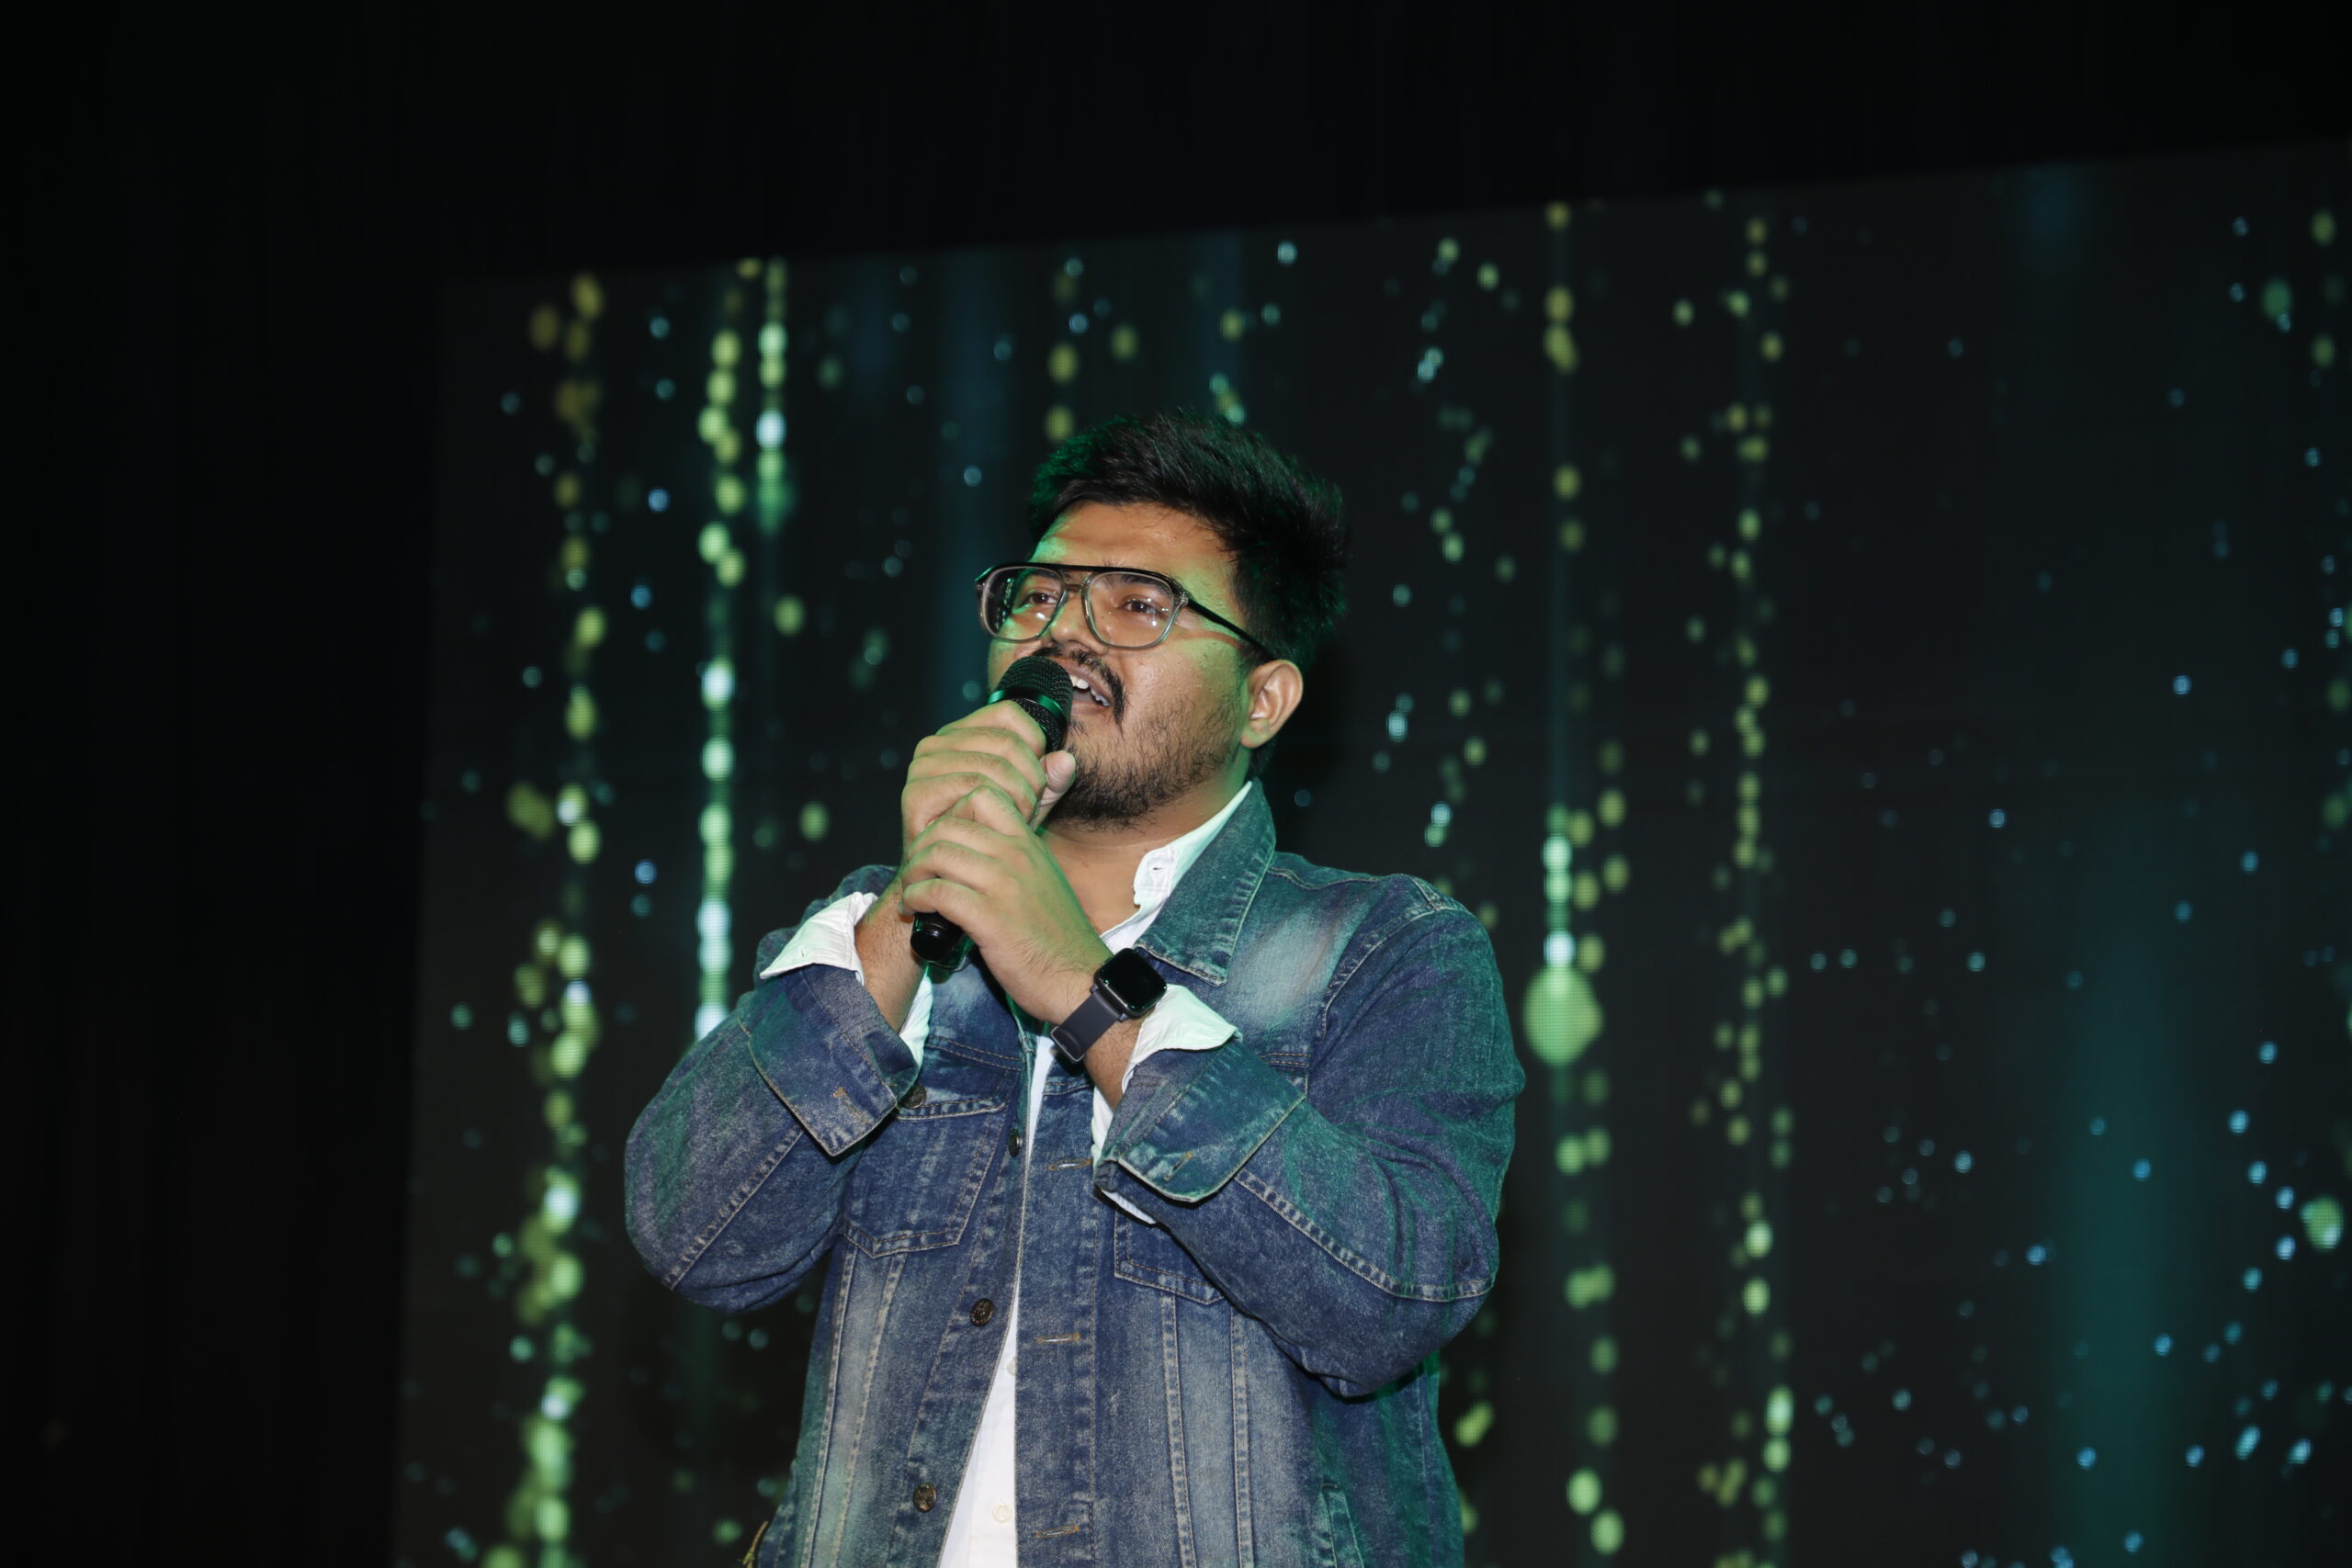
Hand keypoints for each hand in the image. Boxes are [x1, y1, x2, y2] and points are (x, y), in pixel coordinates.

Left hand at [892, 781, 1107, 1024]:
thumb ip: (1015, 859)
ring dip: (914, 872)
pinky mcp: (990, 919)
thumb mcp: (1043, 881)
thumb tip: (976, 850)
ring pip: (938, 853)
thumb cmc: (1057, 937)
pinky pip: (938, 892)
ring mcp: (1004, 886)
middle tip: (916, 869)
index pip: (983, 795)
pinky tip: (917, 908)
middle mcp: (1017, 856)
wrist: (1079, 979)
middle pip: (950, 823)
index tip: (942, 842)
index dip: (952, 813)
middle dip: (922, 845)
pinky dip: (917, 898)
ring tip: (912, 889)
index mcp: (1029, 844)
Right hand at [897, 699, 1078, 857]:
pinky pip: (972, 788)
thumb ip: (1051, 779)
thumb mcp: (1031, 801)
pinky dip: (995, 809)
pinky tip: (996, 828)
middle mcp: (937, 743)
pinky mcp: (916, 793)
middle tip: (1030, 810)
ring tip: (1016, 821)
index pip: (1010, 714)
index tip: (1036, 780)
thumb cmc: (991, 833)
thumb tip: (1066, 760)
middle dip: (1030, 780)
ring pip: (994, 766)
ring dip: (1017, 799)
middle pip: (1006, 742)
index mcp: (961, 733)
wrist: (955, 877)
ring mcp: (922, 767)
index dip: (1035, 746)